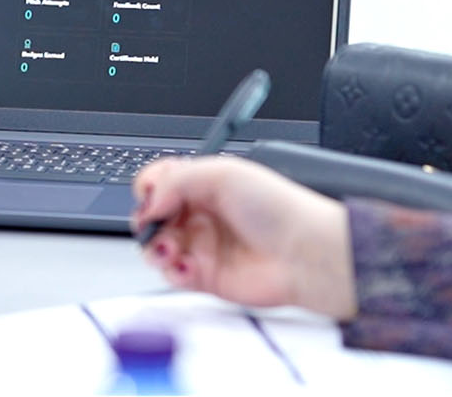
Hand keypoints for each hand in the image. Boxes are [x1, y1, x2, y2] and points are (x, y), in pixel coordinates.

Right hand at [130, 155, 355, 320]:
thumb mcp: (223, 174)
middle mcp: (200, 215)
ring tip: (170, 249)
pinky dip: (173, 271)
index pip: (160, 182)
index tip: (153, 197)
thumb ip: (176, 180)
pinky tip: (187, 266)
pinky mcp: (205, 277)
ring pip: (158, 248)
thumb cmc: (276, 209)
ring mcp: (202, 246)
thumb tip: (149, 201)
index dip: (149, 189)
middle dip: (148, 222)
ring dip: (155, 248)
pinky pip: (173, 275)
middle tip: (155, 226)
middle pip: (153, 217)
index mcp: (203, 185)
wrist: (303, 253)